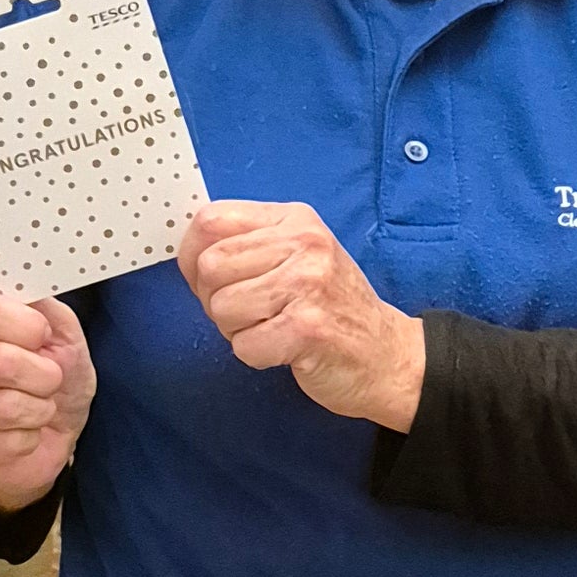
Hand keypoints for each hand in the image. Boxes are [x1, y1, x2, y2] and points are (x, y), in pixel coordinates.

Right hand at [0, 285, 95, 510]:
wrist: (50, 439)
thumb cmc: (53, 381)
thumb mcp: (63, 336)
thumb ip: (44, 305)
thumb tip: (15, 270)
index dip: (21, 324)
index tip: (42, 334)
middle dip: (44, 376)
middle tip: (49, 380)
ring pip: (4, 407)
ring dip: (38, 410)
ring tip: (36, 408)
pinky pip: (1, 443)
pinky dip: (26, 440)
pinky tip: (19, 434)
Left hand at [178, 200, 425, 428]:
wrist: (387, 355)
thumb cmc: (332, 308)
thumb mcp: (298, 256)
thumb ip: (249, 245)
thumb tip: (189, 253)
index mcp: (294, 220)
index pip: (211, 220)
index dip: (194, 256)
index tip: (213, 279)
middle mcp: (304, 244)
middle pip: (209, 267)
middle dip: (215, 300)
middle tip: (251, 313)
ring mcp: (308, 285)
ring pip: (221, 308)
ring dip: (237, 331)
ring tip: (272, 329)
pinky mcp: (308, 329)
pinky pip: (244, 346)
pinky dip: (256, 356)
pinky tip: (285, 350)